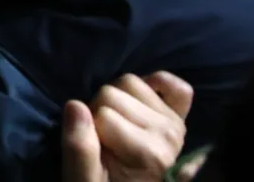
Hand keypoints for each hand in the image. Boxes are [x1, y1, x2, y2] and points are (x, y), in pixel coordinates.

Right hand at [62, 72, 193, 181]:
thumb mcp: (83, 178)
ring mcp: (175, 123)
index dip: (89, 128)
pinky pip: (176, 86)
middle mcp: (167, 135)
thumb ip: (79, 147)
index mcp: (148, 154)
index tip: (94, 150)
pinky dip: (157, 84)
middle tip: (102, 137)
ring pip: (130, 82)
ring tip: (115, 126)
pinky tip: (139, 103)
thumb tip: (75, 105)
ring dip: (116, 99)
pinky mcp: (178, 117)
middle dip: (98, 111)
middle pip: (112, 93)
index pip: (102, 113)